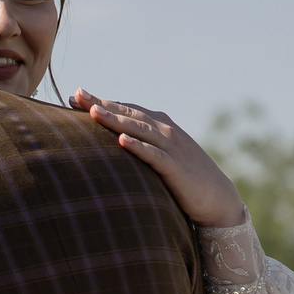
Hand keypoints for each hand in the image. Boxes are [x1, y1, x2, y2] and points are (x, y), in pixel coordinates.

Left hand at [71, 89, 247, 228]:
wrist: (217, 198)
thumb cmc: (186, 180)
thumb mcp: (162, 158)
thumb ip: (143, 147)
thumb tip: (114, 145)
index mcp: (160, 126)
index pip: (127, 110)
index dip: (102, 102)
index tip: (75, 96)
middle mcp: (165, 131)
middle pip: (129, 114)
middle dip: (102, 103)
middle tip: (77, 95)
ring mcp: (171, 148)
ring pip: (139, 129)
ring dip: (116, 120)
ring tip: (93, 112)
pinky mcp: (175, 167)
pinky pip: (154, 155)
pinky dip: (138, 147)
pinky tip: (121, 141)